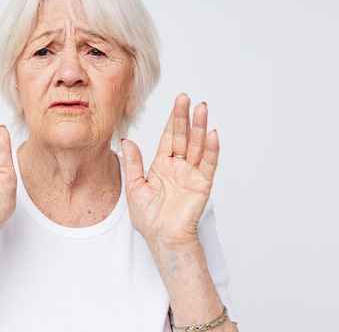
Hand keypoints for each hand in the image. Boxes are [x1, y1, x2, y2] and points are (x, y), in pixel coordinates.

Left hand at [121, 93, 218, 247]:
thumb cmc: (148, 218)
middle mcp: (178, 167)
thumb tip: (127, 140)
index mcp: (162, 166)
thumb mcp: (135, 187)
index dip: (173, 120)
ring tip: (201, 108)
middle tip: (186, 98)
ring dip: (200, 127)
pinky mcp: (202, 184)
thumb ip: (133, 163)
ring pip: (197, 146)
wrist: (162, 239)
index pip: (169, 137)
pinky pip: (207, 164)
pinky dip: (211, 149)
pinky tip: (212, 134)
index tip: (177, 102)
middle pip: (184, 137)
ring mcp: (192, 174)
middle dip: (185, 117)